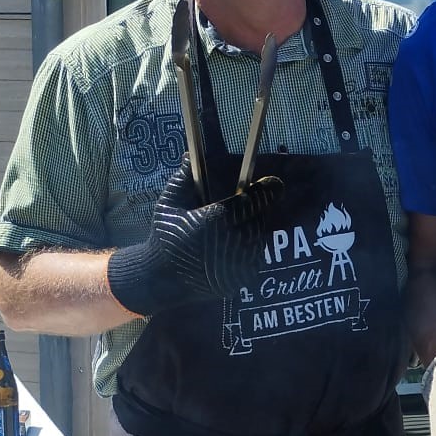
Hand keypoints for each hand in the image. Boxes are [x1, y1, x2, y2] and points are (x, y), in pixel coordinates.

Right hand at [107, 161, 281, 315]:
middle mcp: (228, 243)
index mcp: (213, 221)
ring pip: (257, 238)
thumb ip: (183, 179)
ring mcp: (235, 265)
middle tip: (248, 205)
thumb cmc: (164, 236)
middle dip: (255, 210)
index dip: (265, 192)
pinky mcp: (239, 280)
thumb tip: (188, 155)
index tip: (275, 183)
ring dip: (252, 228)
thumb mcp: (168, 204)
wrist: (160, 280)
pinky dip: (249, 248)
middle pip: (257, 219)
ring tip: (238, 224)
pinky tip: (236, 243)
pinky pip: (254, 258)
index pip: (251, 202)